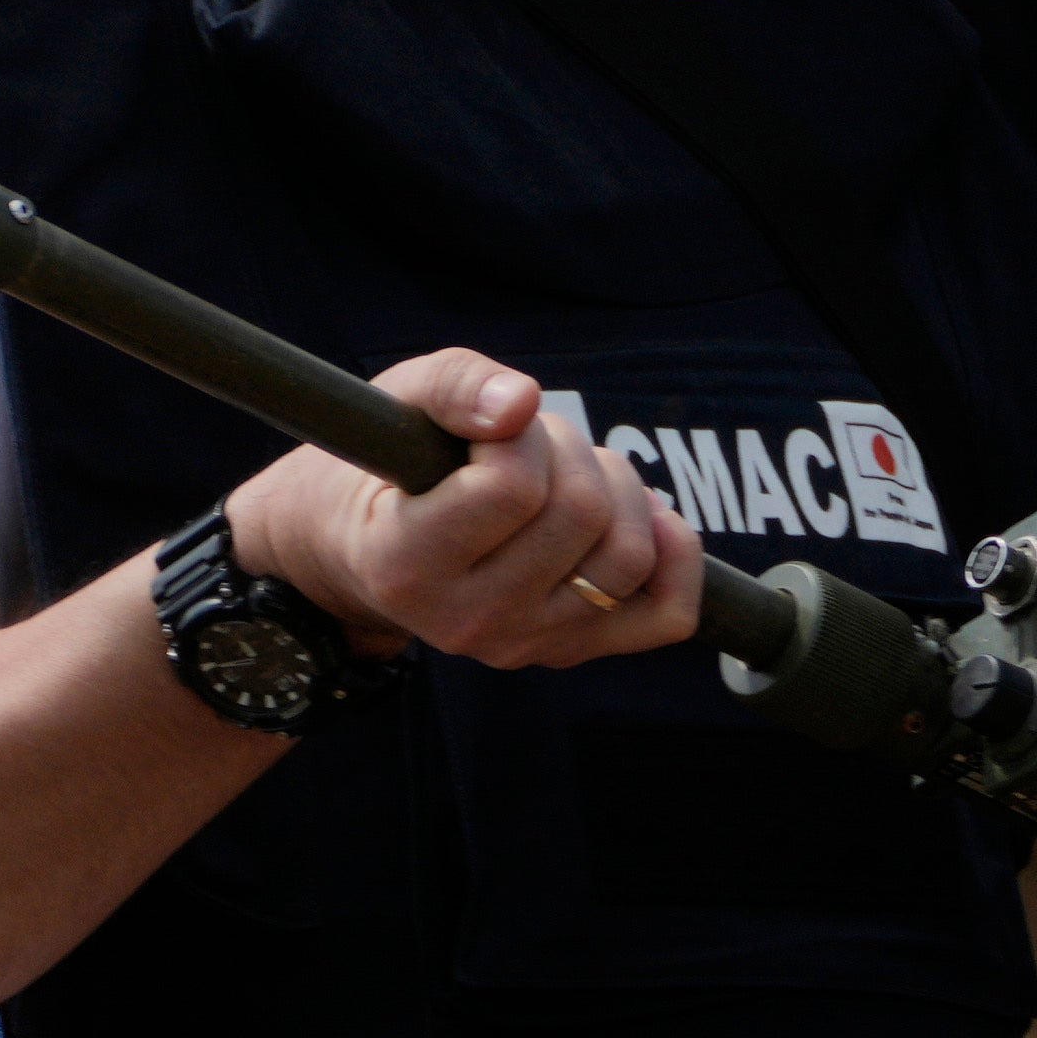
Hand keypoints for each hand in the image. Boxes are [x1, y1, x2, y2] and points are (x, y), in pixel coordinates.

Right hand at [221, 351, 698, 673]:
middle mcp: (466, 623)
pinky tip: (640, 515)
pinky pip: (667, 615)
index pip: (512, 488)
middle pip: (581, 514)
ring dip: (615, 487)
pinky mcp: (571, 651)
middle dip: (566, 450)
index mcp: (404, 565)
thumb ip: (455, 386)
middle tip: (527, 442)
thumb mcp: (399, 402)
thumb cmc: (386, 467)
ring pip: (629, 555)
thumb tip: (520, 402)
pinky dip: (673, 555)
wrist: (364, 554)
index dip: (517, 435)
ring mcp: (524, 646)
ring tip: (566, 472)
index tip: (486, 427)